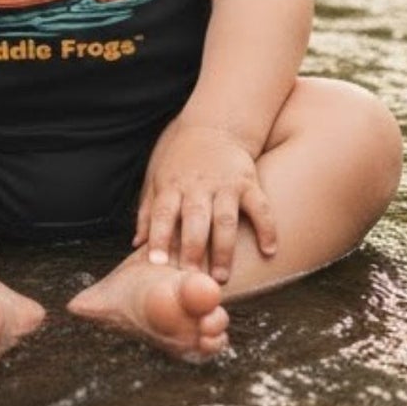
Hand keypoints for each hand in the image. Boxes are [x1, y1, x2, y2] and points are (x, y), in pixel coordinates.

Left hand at [136, 121, 276, 283]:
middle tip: (192, 279)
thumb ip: (148, 211)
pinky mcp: (248, 182)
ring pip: (225, 218)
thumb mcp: (158, 177)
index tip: (156, 263)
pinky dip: (267, 228)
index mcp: (172, 186)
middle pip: (195, 219)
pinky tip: (269, 250)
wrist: (214, 126)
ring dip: (224, 249)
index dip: (159, 237)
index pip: (162, 213)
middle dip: (193, 249)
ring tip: (221, 276)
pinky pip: (260, 207)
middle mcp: (198, 185)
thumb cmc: (181, 160)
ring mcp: (225, 184)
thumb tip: (137, 243)